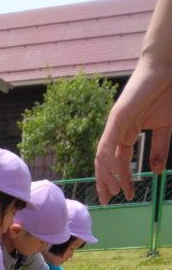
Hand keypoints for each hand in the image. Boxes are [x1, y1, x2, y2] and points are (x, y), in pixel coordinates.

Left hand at [95, 55, 171, 201]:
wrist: (167, 69)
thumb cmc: (166, 93)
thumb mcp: (164, 128)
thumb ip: (159, 150)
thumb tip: (155, 173)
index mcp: (127, 134)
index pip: (118, 162)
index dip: (121, 179)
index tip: (127, 195)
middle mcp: (117, 131)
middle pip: (105, 162)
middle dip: (105, 182)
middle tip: (108, 200)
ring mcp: (115, 124)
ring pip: (104, 156)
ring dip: (106, 175)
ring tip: (112, 191)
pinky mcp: (117, 117)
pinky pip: (110, 143)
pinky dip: (110, 159)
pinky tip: (114, 172)